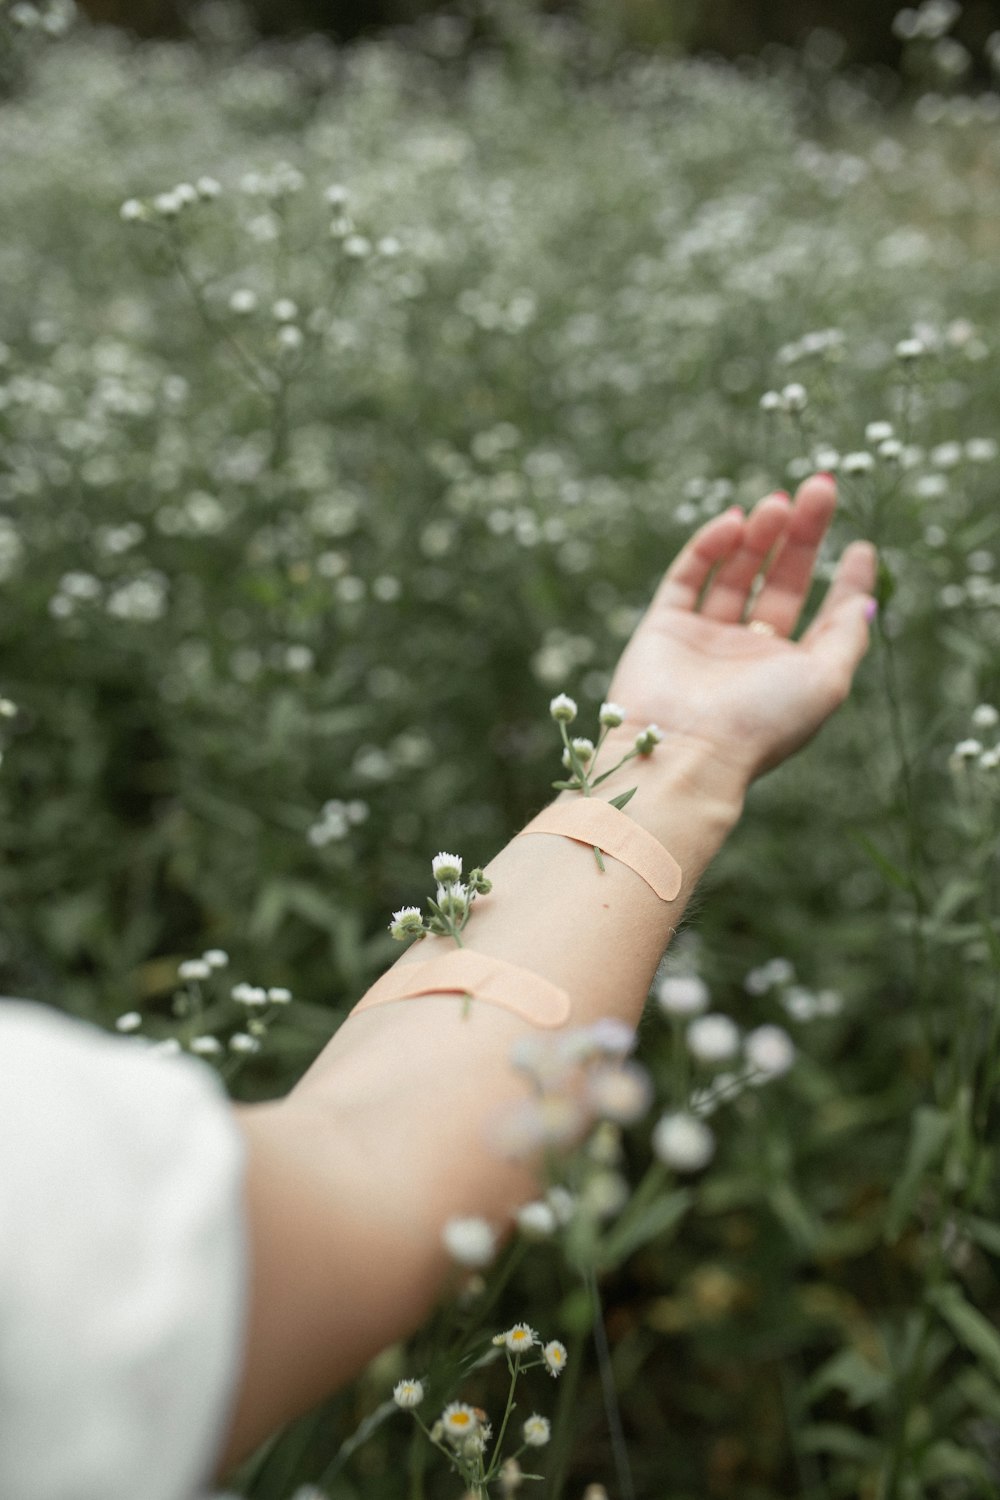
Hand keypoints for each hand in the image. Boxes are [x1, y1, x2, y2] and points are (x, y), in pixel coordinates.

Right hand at [606, 475, 876, 784]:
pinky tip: (736, 521)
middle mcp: (748, 653)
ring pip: (736, 571)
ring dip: (760, 533)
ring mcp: (704, 638)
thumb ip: (847, 635)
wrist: (684, 750)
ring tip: (779, 500)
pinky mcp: (664, 626)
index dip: (843, 579)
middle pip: (780, 580)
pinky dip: (710, 546)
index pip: (821, 614)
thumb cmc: (762, 722)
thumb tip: (866, 599)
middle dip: (801, 534)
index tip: (860, 544)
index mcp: (789, 671)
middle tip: (820, 487)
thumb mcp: (826, 681)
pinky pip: (688, 577)